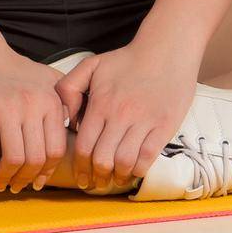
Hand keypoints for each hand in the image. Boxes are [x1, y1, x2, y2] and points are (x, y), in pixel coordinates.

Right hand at [0, 43, 71, 193]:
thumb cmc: (13, 69)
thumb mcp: (46, 79)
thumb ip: (64, 103)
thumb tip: (75, 134)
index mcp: (51, 99)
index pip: (56, 149)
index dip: (48, 172)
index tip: (38, 182)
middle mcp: (33, 104)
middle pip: (36, 158)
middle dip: (26, 179)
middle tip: (18, 187)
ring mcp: (8, 107)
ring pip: (14, 158)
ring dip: (7, 178)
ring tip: (2, 184)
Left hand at [53, 41, 200, 190]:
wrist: (166, 49)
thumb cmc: (127, 59)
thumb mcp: (92, 65)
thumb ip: (69, 86)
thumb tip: (64, 117)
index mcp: (101, 103)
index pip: (83, 147)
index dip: (79, 168)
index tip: (81, 177)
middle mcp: (120, 115)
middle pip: (102, 160)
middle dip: (96, 177)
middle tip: (95, 183)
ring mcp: (143, 121)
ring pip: (124, 163)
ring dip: (117, 177)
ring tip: (114, 179)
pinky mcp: (164, 126)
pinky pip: (147, 158)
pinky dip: (138, 170)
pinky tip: (133, 170)